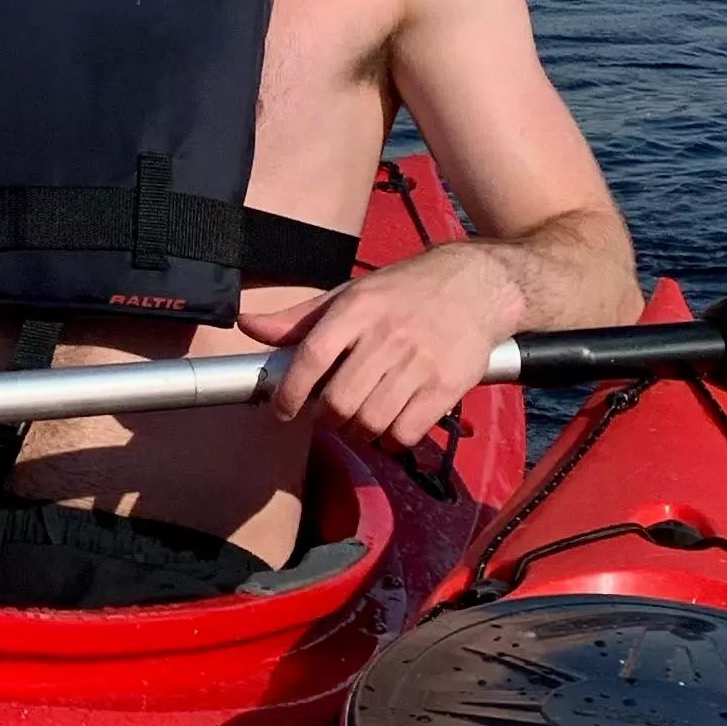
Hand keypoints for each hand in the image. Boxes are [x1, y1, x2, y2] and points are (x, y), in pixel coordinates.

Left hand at [238, 245, 519, 453]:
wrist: (479, 284)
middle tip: (329, 416)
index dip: (290, 391)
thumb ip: (300, 318)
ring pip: (371, 421)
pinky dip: (392, 441)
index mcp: (358, 307)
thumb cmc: (405, 291)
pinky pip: (407, 432)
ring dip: (358, 433)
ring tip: (359, 423)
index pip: (313, 355)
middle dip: (326, 419)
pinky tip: (390, 428)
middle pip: (340, 399)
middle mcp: (387, 334)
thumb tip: (247, 326)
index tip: (282, 410)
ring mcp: (420, 361)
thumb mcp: (351, 292)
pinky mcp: (447, 386)